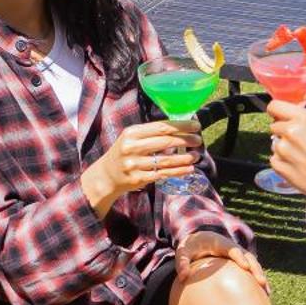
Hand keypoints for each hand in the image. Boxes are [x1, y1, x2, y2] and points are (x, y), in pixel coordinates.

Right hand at [84, 120, 201, 212]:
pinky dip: (178, 171)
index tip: (196, 125)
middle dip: (185, 140)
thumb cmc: (125, 152)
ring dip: (184, 158)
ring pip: (166, 160)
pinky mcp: (138, 179)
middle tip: (198, 140)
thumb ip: (151, 133)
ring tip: (196, 155)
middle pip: (165, 142)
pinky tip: (189, 169)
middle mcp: (132, 147)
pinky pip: (163, 174)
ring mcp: (135, 164)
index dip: (181, 126)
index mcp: (132, 133)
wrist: (106, 175)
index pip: (161, 127)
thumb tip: (180, 127)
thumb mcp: (132, 137)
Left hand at [175, 230, 270, 294]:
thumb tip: (182, 276)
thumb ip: (182, 262)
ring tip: (267, 293)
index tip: (245, 266)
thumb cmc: (191, 247)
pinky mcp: (240, 264)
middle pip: (248, 257)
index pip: (232, 249)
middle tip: (261, 282)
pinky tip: (264, 296)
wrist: (200, 241)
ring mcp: (239, 257)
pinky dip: (258, 282)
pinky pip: (252, 272)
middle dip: (255, 269)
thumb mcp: (184, 251)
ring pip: (254, 265)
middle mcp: (233, 249)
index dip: (239, 257)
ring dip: (260, 277)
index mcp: (221, 244)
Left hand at [265, 99, 305, 195]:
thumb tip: (300, 123)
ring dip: (283, 149)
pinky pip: (274, 159)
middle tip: (298, 143)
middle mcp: (291, 130)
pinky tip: (297, 166)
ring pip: (274, 144)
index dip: (277, 112)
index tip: (279, 116)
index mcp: (305, 119)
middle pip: (274, 126)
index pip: (275, 106)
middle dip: (283, 132)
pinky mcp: (278, 165)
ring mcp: (283, 149)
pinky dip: (282, 163)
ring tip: (301, 157)